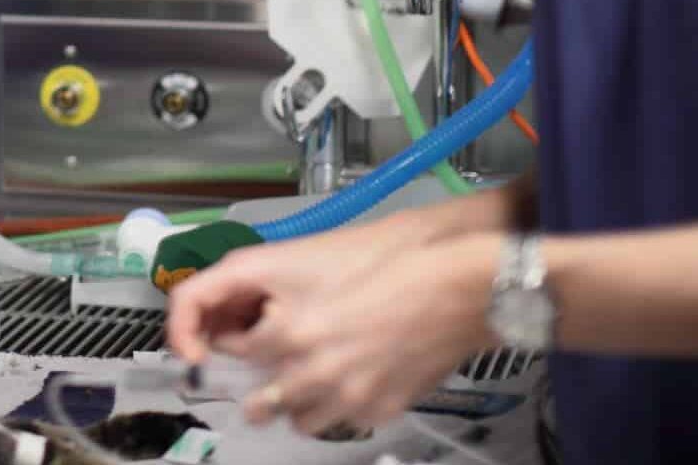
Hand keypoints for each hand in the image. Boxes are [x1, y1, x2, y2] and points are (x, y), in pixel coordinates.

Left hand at [172, 232, 500, 436]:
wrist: (457, 292)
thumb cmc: (395, 273)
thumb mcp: (324, 283)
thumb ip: (287, 316)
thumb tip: (266, 332)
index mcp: (294, 331)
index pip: (241, 355)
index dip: (240, 351)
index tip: (243, 351)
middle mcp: (316, 370)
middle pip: (262, 405)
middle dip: (258, 398)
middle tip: (260, 394)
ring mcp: (350, 396)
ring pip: (301, 423)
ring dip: (299, 409)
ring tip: (307, 394)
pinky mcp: (381, 410)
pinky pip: (346, 424)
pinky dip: (342, 411)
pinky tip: (350, 391)